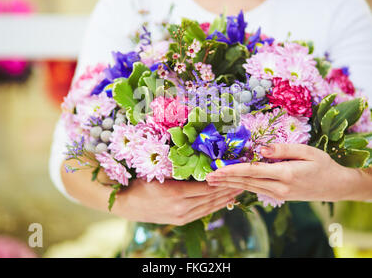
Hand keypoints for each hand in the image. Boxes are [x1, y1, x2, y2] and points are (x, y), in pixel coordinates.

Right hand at [62, 157, 241, 225]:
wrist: (125, 203)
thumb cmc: (139, 180)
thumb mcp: (157, 168)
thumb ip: (177, 165)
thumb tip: (197, 151)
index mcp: (176, 193)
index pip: (208, 185)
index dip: (223, 177)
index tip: (236, 167)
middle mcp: (182, 207)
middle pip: (213, 196)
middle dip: (230, 187)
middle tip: (245, 177)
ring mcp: (182, 216)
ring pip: (211, 206)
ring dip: (227, 197)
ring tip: (241, 188)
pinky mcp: (181, 220)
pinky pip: (204, 212)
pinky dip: (217, 205)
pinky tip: (225, 199)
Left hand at [205, 143, 360, 201]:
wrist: (336, 186)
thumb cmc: (324, 165)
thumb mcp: (306, 151)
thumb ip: (282, 149)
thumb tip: (260, 148)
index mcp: (285, 174)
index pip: (252, 171)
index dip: (232, 170)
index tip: (216, 170)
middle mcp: (279, 187)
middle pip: (246, 181)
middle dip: (225, 179)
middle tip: (207, 177)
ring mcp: (279, 194)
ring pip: (249, 187)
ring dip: (230, 183)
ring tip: (214, 181)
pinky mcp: (279, 196)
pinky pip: (257, 189)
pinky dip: (242, 186)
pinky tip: (232, 184)